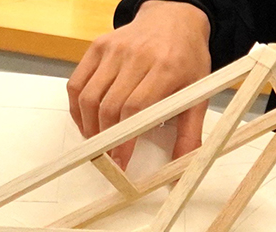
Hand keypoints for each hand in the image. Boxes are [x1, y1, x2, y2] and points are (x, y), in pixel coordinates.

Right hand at [67, 0, 210, 168]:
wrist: (174, 18)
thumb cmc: (186, 58)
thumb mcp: (198, 93)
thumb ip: (191, 133)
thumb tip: (182, 169)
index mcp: (166, 67)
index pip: (135, 108)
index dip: (123, 139)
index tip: (120, 161)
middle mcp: (137, 56)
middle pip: (108, 106)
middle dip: (104, 138)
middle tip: (107, 157)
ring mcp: (113, 49)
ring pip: (88, 97)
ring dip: (88, 126)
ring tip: (97, 142)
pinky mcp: (97, 47)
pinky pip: (77, 83)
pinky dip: (76, 108)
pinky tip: (86, 122)